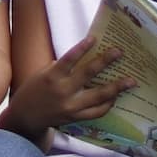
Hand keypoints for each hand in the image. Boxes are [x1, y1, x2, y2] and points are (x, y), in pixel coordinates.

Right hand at [10, 39, 130, 138]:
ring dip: (117, 87)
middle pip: (88, 74)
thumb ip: (62, 67)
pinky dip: (108, 104)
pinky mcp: (76, 118)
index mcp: (52, 77)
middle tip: (119, 52)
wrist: (26, 117)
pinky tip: (115, 97)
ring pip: (98, 96)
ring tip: (131, 81)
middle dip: (105, 61)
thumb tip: (86, 57)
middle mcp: (63, 91)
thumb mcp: (43, 74)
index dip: (82, 48)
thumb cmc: (34, 90)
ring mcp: (71, 106)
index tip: (94, 38)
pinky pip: (97, 112)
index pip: (69, 60)